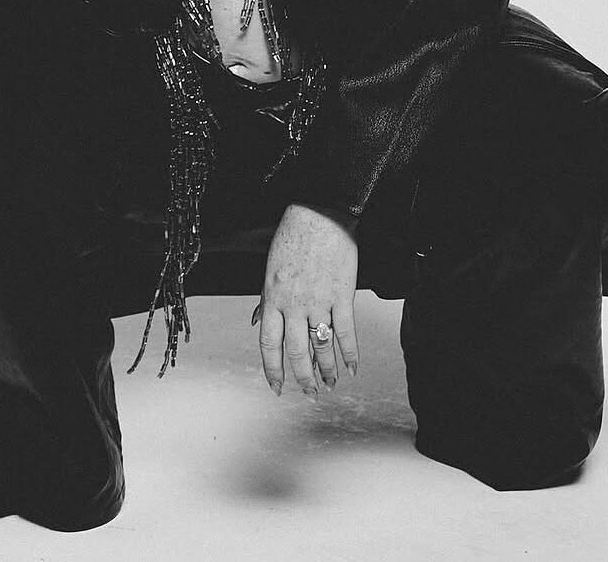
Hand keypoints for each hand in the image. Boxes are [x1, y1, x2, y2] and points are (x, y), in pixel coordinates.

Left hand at [256, 203, 359, 396]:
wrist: (319, 214)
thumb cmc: (293, 237)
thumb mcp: (270, 269)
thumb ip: (265, 300)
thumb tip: (255, 320)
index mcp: (272, 298)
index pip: (269, 344)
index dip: (272, 369)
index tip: (277, 386)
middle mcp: (293, 305)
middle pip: (295, 352)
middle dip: (302, 378)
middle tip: (308, 393)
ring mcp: (319, 302)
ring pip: (321, 347)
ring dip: (326, 370)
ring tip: (329, 385)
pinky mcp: (342, 296)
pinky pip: (345, 332)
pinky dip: (349, 354)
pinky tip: (351, 368)